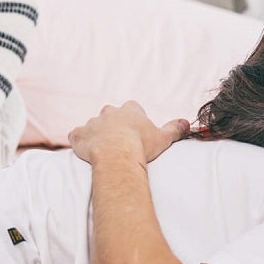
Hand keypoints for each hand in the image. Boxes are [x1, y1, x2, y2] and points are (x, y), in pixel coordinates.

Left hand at [68, 100, 189, 164]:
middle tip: (120, 139)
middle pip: (111, 113)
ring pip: (93, 125)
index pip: (132, 108)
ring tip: (103, 148)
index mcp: (130, 110)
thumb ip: (175, 128)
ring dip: (97, 133)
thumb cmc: (141, 146)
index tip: (136, 130)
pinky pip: (76, 135)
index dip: (134, 118)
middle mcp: (110, 112)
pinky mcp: (79, 134)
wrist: (117, 156)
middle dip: (113, 124)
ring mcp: (93, 122)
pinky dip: (79, 140)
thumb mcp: (163, 137)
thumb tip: (187, 122)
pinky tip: (85, 149)